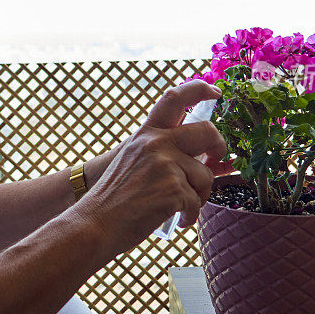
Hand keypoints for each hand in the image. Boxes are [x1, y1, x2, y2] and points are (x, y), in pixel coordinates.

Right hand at [74, 80, 226, 252]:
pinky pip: (197, 201)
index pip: (174, 98)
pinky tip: (177, 220)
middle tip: (218, 160)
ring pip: (205, 174)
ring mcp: (165, 164)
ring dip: (199, 195)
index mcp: (145, 134)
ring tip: (181, 208)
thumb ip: (162, 152)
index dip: (199, 89)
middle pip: (207, 132)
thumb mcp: (133, 161)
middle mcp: (156, 142)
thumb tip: (201, 154)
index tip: (216, 92)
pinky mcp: (173, 188)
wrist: (95, 224)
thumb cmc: (114, 199)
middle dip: (219, 146)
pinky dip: (190, 215)